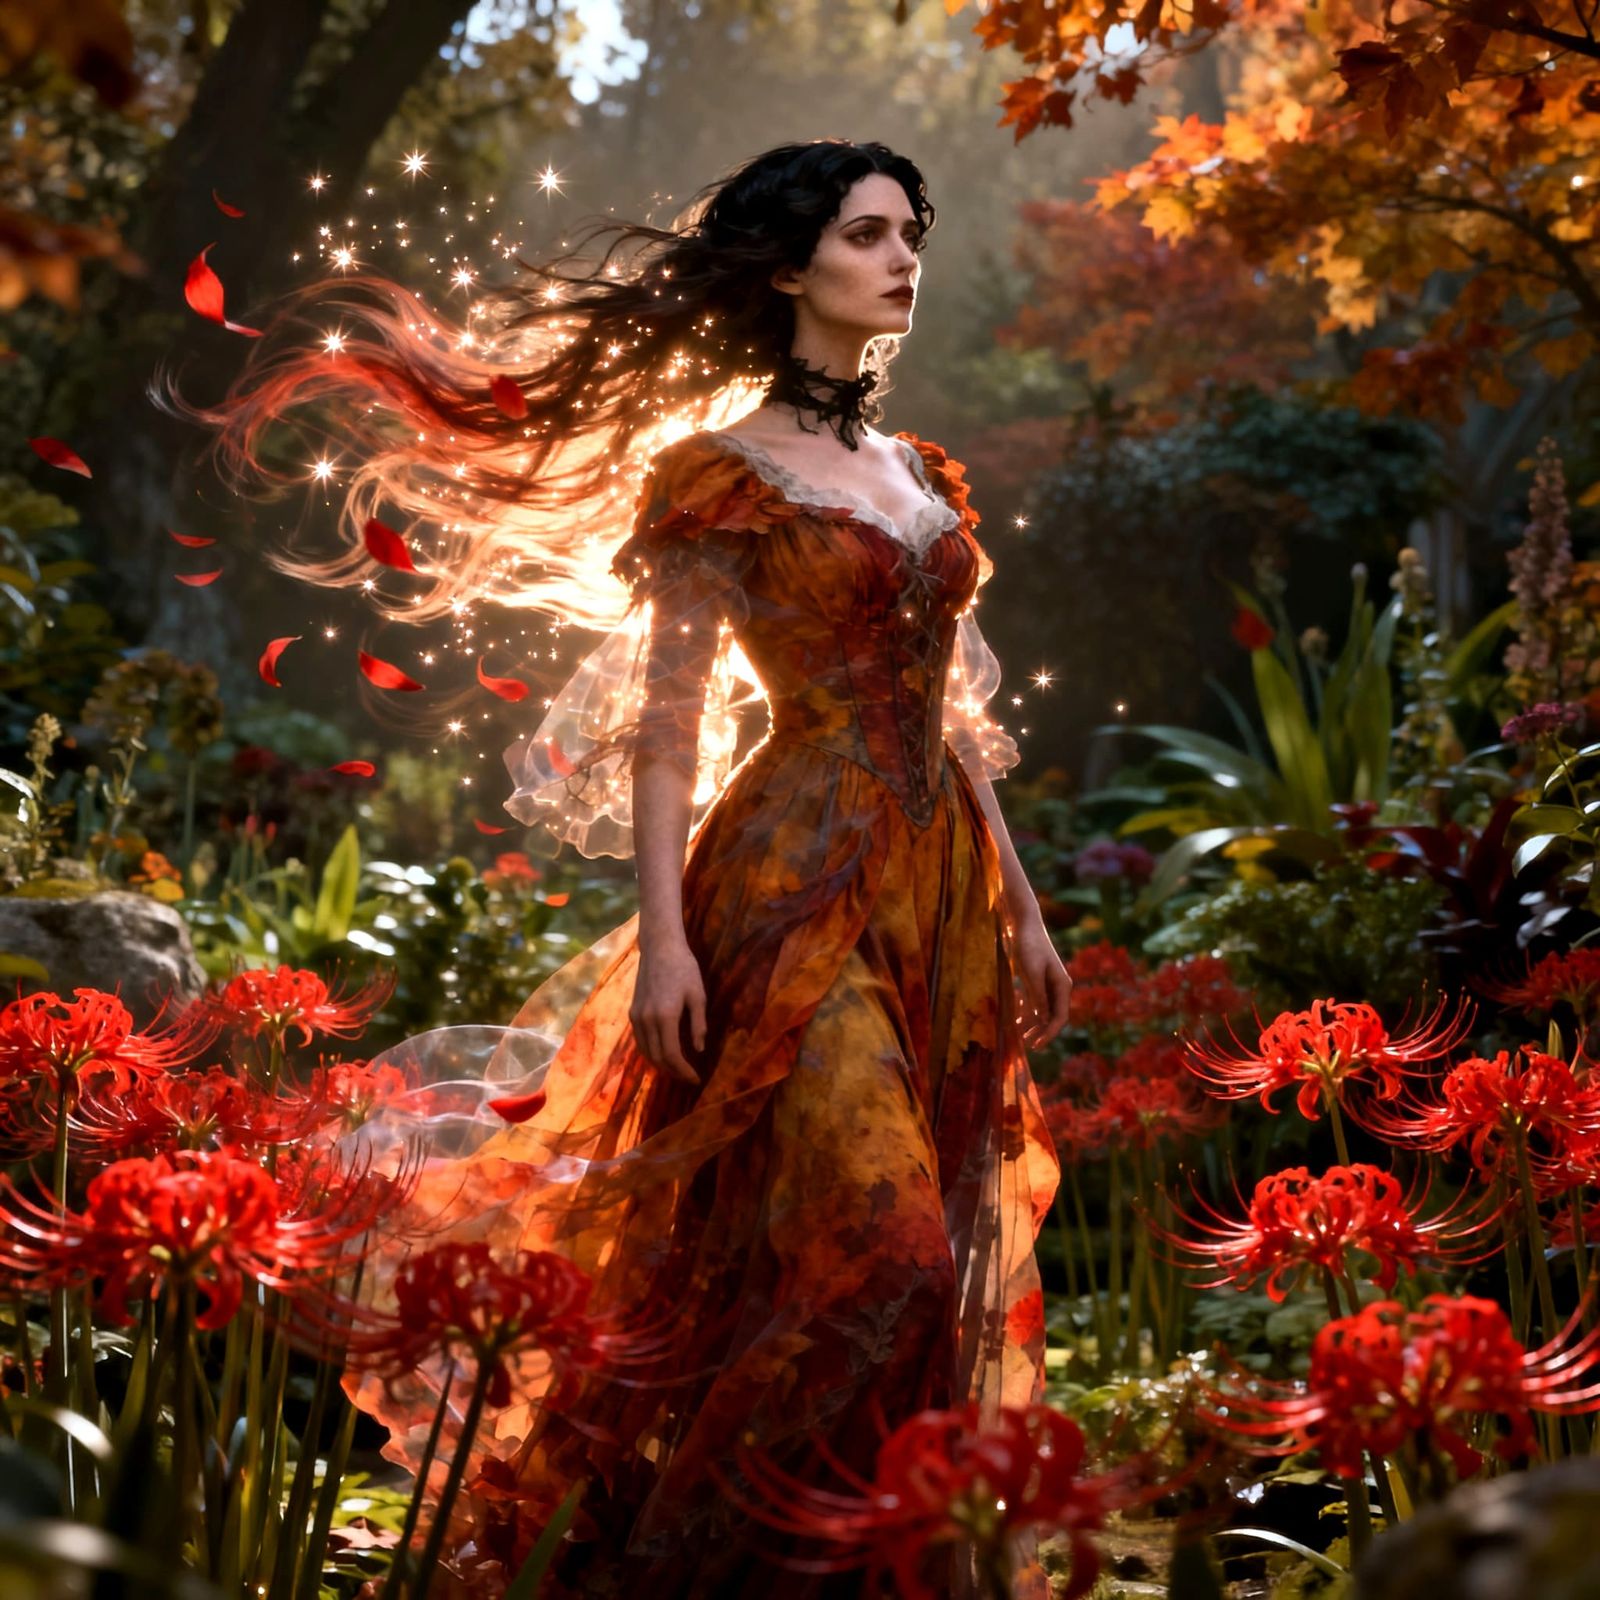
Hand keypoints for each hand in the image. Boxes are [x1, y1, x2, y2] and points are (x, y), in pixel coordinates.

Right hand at [631, 935, 706, 1084]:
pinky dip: (651, 1052)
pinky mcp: (633, 1012)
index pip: (672, 1055)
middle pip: (657, 1057)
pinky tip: (662, 1053)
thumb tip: (699, 1050)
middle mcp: (647, 1020)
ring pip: (646, 1051)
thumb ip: (698, 1024)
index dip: (684, 1071)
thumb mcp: (698, 995)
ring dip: (661, 1065)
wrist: (660, 948)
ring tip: (677, 1070)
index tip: (696, 1079)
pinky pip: (640, 1040)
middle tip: (688, 1078)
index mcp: (666, 1016)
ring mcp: (637, 1016)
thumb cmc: (684, 968)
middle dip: (673, 1072)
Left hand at [1014, 918, 1071, 1051]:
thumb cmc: (1029, 946)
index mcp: (1062, 985)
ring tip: (1019, 1036)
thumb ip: (1038, 996)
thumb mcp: (1031, 972)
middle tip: (1027, 1045)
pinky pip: (1035, 1002)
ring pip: (1043, 1011)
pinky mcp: (1038, 980)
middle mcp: (1059, 987)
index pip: (1060, 1017)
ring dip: (1033, 1024)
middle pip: (1052, 1017)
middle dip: (1041, 1032)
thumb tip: (1045, 1019)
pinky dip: (1027, 1011)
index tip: (1037, 1045)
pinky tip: (1016, 1020)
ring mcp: (1048, 984)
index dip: (1049, 1033)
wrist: (1024, 924)